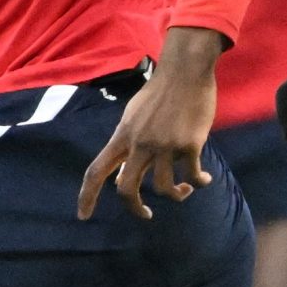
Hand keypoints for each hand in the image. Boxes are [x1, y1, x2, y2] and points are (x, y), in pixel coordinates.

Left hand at [79, 27, 219, 219]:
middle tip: (145, 215)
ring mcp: (164, 145)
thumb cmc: (160, 93)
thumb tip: (123, 176)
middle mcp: (139, 144)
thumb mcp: (134, 117)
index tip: (83, 216)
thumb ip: (128, 145)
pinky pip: (193, 175)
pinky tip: (204, 179)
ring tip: (184, 190)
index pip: (96, 170)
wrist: (185, 70)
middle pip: (126, 189)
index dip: (86, 196)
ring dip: (176, 196)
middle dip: (135, 208)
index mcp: (122, 136)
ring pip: (164, 189)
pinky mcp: (189, 144)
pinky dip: (200, 182)